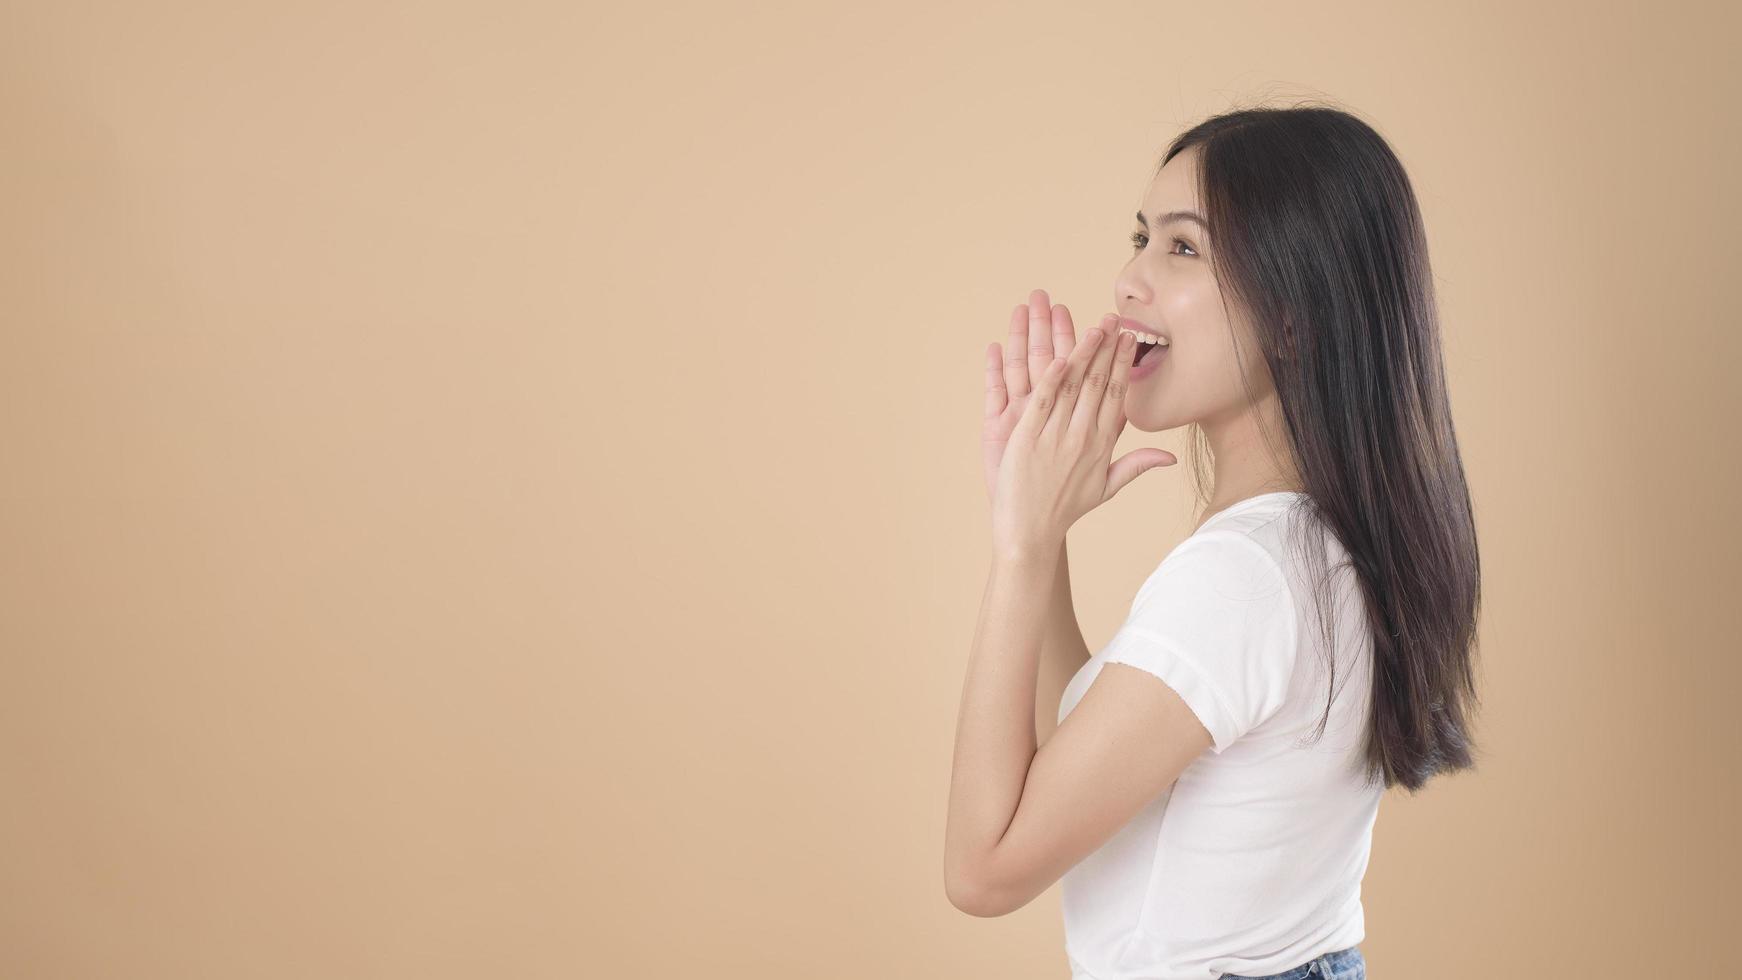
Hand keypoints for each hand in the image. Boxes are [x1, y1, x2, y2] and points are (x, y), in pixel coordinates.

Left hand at [989, 313, 1176, 558]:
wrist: (1031, 532)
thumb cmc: (1067, 509)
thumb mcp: (1106, 488)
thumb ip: (1136, 466)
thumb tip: (1171, 459)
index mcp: (1102, 446)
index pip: (1116, 396)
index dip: (1123, 365)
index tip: (1129, 339)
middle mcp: (1081, 437)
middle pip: (1097, 385)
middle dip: (1107, 349)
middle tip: (1114, 319)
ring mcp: (1054, 436)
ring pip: (1072, 387)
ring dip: (1082, 354)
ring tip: (1093, 327)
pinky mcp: (1026, 437)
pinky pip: (1040, 401)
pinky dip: (1050, 378)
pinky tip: (1059, 356)